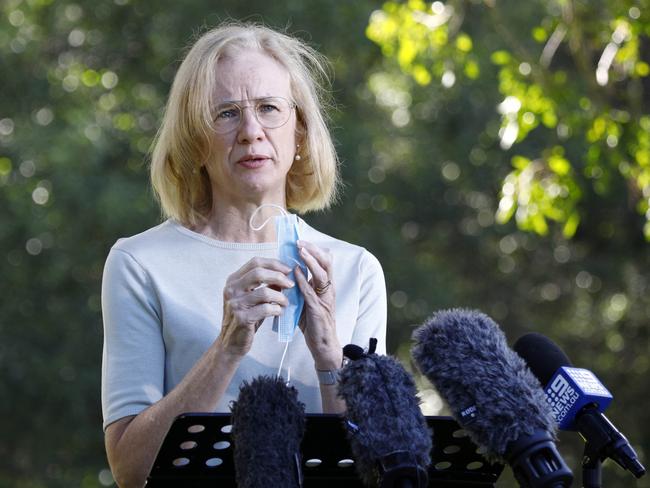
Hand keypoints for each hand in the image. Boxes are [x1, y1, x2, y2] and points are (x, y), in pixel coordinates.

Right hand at [218, 257, 293, 357]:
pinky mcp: (242, 318)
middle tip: (291, 284)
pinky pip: (265, 309)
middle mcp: (231, 289)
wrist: (231, 342)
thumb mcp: (252, 297)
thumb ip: (264, 284)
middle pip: (259, 273)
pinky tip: (280, 312)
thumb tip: (285, 273)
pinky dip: (277, 309)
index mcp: (233, 280)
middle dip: (279, 277)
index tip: (288, 270)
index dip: (274, 263)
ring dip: (280, 296)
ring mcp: (235, 304)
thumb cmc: (246, 317)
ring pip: (264, 292)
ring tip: (286, 302)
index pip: (255, 262)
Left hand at [294, 240, 341, 368]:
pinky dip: (303, 281)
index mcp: (324, 285)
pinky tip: (296, 273)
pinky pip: (311, 292)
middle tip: (300, 242)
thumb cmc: (312, 322)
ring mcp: (325, 298)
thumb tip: (281, 274)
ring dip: (311, 261)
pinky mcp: (319, 310)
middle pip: (327, 262)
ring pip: (322, 274)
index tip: (299, 241)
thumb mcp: (303, 300)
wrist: (322, 345)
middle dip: (313, 250)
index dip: (313, 250)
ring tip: (301, 251)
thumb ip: (296, 287)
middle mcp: (328, 289)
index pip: (323, 261)